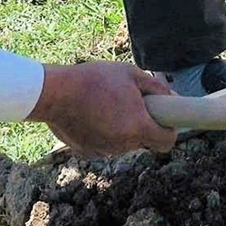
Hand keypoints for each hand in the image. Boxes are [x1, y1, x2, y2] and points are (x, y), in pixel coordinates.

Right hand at [28, 63, 176, 157]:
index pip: (167, 141)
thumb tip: (171, 96)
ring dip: (120, 127)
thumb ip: (155, 87)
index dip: (168, 130)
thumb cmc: (93, 79)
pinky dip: (102, 132)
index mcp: (138, 126)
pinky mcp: (89, 153)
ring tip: (104, 104)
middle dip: (139, 123)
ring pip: (123, 142)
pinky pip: (104, 144)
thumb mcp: (129, 73)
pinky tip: (89, 114)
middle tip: (126, 102)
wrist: (54, 93)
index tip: (163, 119)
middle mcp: (124, 145)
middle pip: (143, 139)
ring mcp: (105, 151)